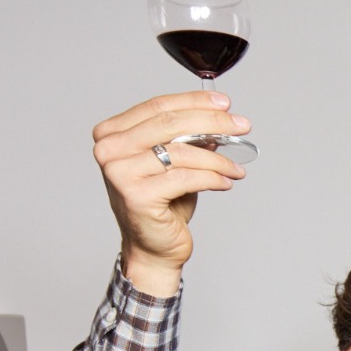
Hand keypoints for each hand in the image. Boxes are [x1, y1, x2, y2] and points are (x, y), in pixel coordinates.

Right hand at [90, 92, 250, 295]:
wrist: (152, 248)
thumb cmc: (162, 205)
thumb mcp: (174, 164)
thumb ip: (187, 140)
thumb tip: (218, 120)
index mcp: (112, 133)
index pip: (157, 107)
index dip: (194, 102)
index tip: (225, 104)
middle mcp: (109, 149)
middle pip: (169, 124)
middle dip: (212, 122)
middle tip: (241, 126)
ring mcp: (119, 172)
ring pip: (180, 152)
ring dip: (217, 158)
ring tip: (236, 167)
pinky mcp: (137, 195)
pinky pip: (185, 178)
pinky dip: (212, 178)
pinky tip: (227, 182)